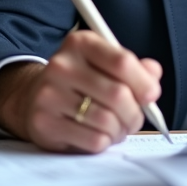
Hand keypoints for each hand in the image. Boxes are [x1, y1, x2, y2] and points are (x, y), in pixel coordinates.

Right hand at [0, 30, 162, 153]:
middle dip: (135, 113)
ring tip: (116, 127)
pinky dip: (104, 142)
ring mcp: (49, 95)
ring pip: (107, 121)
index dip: (143, 82)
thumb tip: (153, 76)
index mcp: (80, 43)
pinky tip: (98, 134)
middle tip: (135, 118)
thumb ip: (134, 67)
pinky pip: (93, 140)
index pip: (122, 62)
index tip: (151, 95)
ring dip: (120, 130)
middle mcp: (62, 65)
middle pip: (118, 95)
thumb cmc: (79, 81)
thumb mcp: (104, 63)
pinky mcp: (44, 123)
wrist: (32, 97)